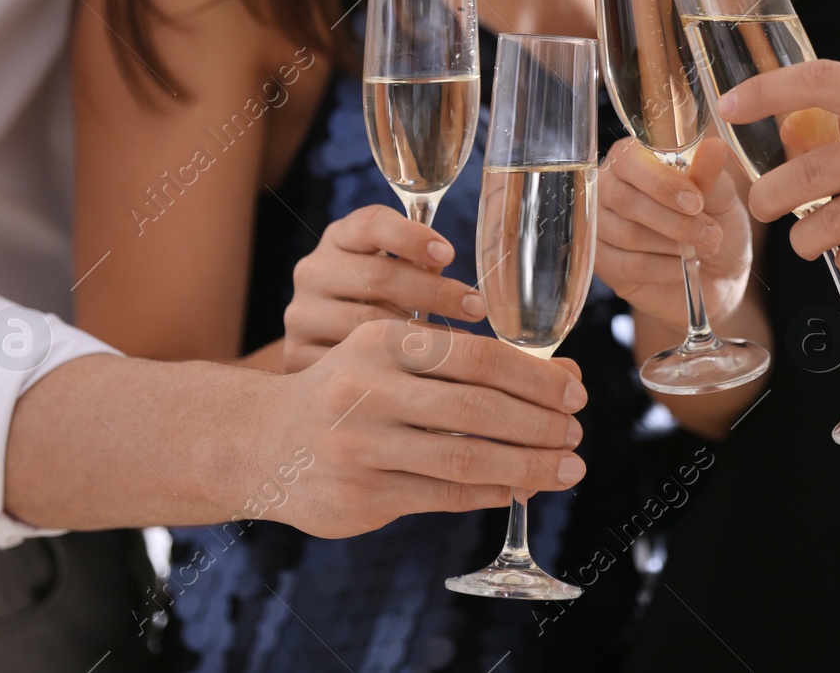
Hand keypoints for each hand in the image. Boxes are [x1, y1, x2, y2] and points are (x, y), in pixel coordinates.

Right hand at [263, 319, 588, 537]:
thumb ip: (468, 360)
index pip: (477, 356)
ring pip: (466, 459)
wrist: (262, 440)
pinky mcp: (361, 496)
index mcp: (382, 342)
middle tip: (577, 432)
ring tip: (566, 467)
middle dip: (540, 424)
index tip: (575, 391)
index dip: (535, 377)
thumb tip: (563, 376)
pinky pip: (443, 495)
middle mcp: (368, 391)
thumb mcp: (393, 354)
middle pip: (478, 409)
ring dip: (528, 466)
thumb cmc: (350, 389)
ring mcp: (361, 448)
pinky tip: (519, 488)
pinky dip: (490, 492)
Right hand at [284, 205, 487, 372]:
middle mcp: (314, 271)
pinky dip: (391, 371)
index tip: (450, 255)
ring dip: (420, 336)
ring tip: (463, 348)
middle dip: (434, 292)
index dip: (412, 237)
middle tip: (476, 308)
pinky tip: (425, 378)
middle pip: (377, 276)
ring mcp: (302, 314)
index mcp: (341, 238)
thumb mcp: (392, 271)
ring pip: (365, 323)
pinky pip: (349, 364)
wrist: (319, 349)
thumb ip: (422, 262)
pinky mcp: (296, 355)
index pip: (372, 224)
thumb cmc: (375, 301)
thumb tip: (485, 278)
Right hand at [595, 136, 750, 328]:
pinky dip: (665, 268)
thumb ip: (710, 174)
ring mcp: (600, 227)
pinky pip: (629, 265)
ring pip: (628, 235)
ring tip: (704, 248)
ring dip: (674, 245)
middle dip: (675, 221)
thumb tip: (714, 148)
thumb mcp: (720, 194)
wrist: (718, 270)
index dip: (661, 182)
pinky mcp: (603, 263)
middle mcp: (607, 188)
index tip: (696, 202)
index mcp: (631, 158)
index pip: (628, 160)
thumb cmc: (713, 220)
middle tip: (711, 233)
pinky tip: (684, 266)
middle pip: (625, 200)